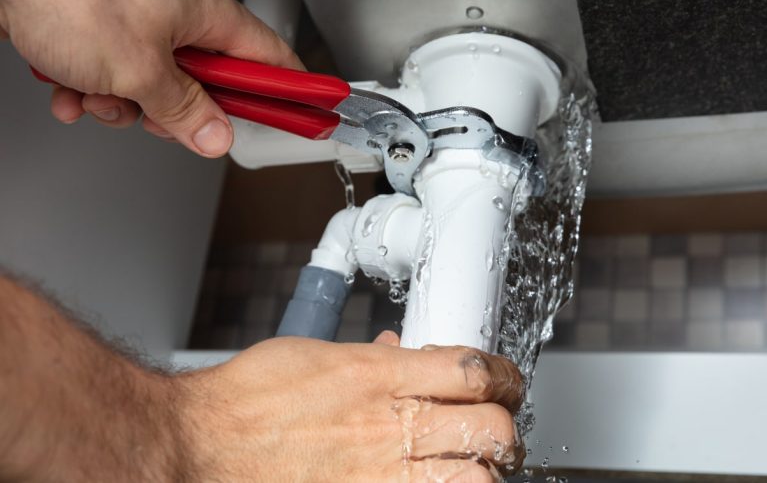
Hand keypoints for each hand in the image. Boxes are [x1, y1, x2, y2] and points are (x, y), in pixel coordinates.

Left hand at [0, 0, 302, 156]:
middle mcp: (175, 12)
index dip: (289, 90)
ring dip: (121, 102)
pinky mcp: (98, 27)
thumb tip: (215, 135)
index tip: (307, 111)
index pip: (268, 59)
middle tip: (161, 117)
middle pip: (204, 82)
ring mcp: (135, 19)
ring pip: (151, 84)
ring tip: (95, 93)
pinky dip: (88, 87)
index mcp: (204, 12)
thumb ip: (184, 110)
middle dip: (176, 110)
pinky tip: (67, 86)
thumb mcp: (138, 69)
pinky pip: (110, 72)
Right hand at [177, 332, 525, 480]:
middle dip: (504, 425)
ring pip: (476, 479)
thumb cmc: (250, 398)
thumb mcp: (318, 355)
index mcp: (377, 375)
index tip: (502, 380)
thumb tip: (404, 354)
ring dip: (485, 469)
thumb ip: (373, 358)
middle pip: (490, 427)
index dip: (502, 375)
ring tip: (476, 463)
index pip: (472, 370)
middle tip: (497, 424)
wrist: (203, 443)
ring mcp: (381, 475)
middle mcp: (386, 426)